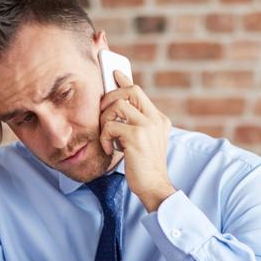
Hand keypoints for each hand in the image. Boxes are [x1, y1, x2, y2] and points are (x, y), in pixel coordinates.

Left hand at [99, 71, 175, 211]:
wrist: (154, 187)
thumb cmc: (144, 166)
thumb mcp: (144, 141)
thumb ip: (136, 124)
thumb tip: (116, 108)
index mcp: (159, 119)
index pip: (139, 91)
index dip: (125, 80)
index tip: (114, 73)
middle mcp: (155, 119)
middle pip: (130, 91)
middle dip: (110, 98)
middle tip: (102, 113)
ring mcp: (148, 126)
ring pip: (117, 105)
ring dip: (105, 120)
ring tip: (107, 137)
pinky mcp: (137, 136)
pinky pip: (110, 126)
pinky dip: (104, 138)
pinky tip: (108, 150)